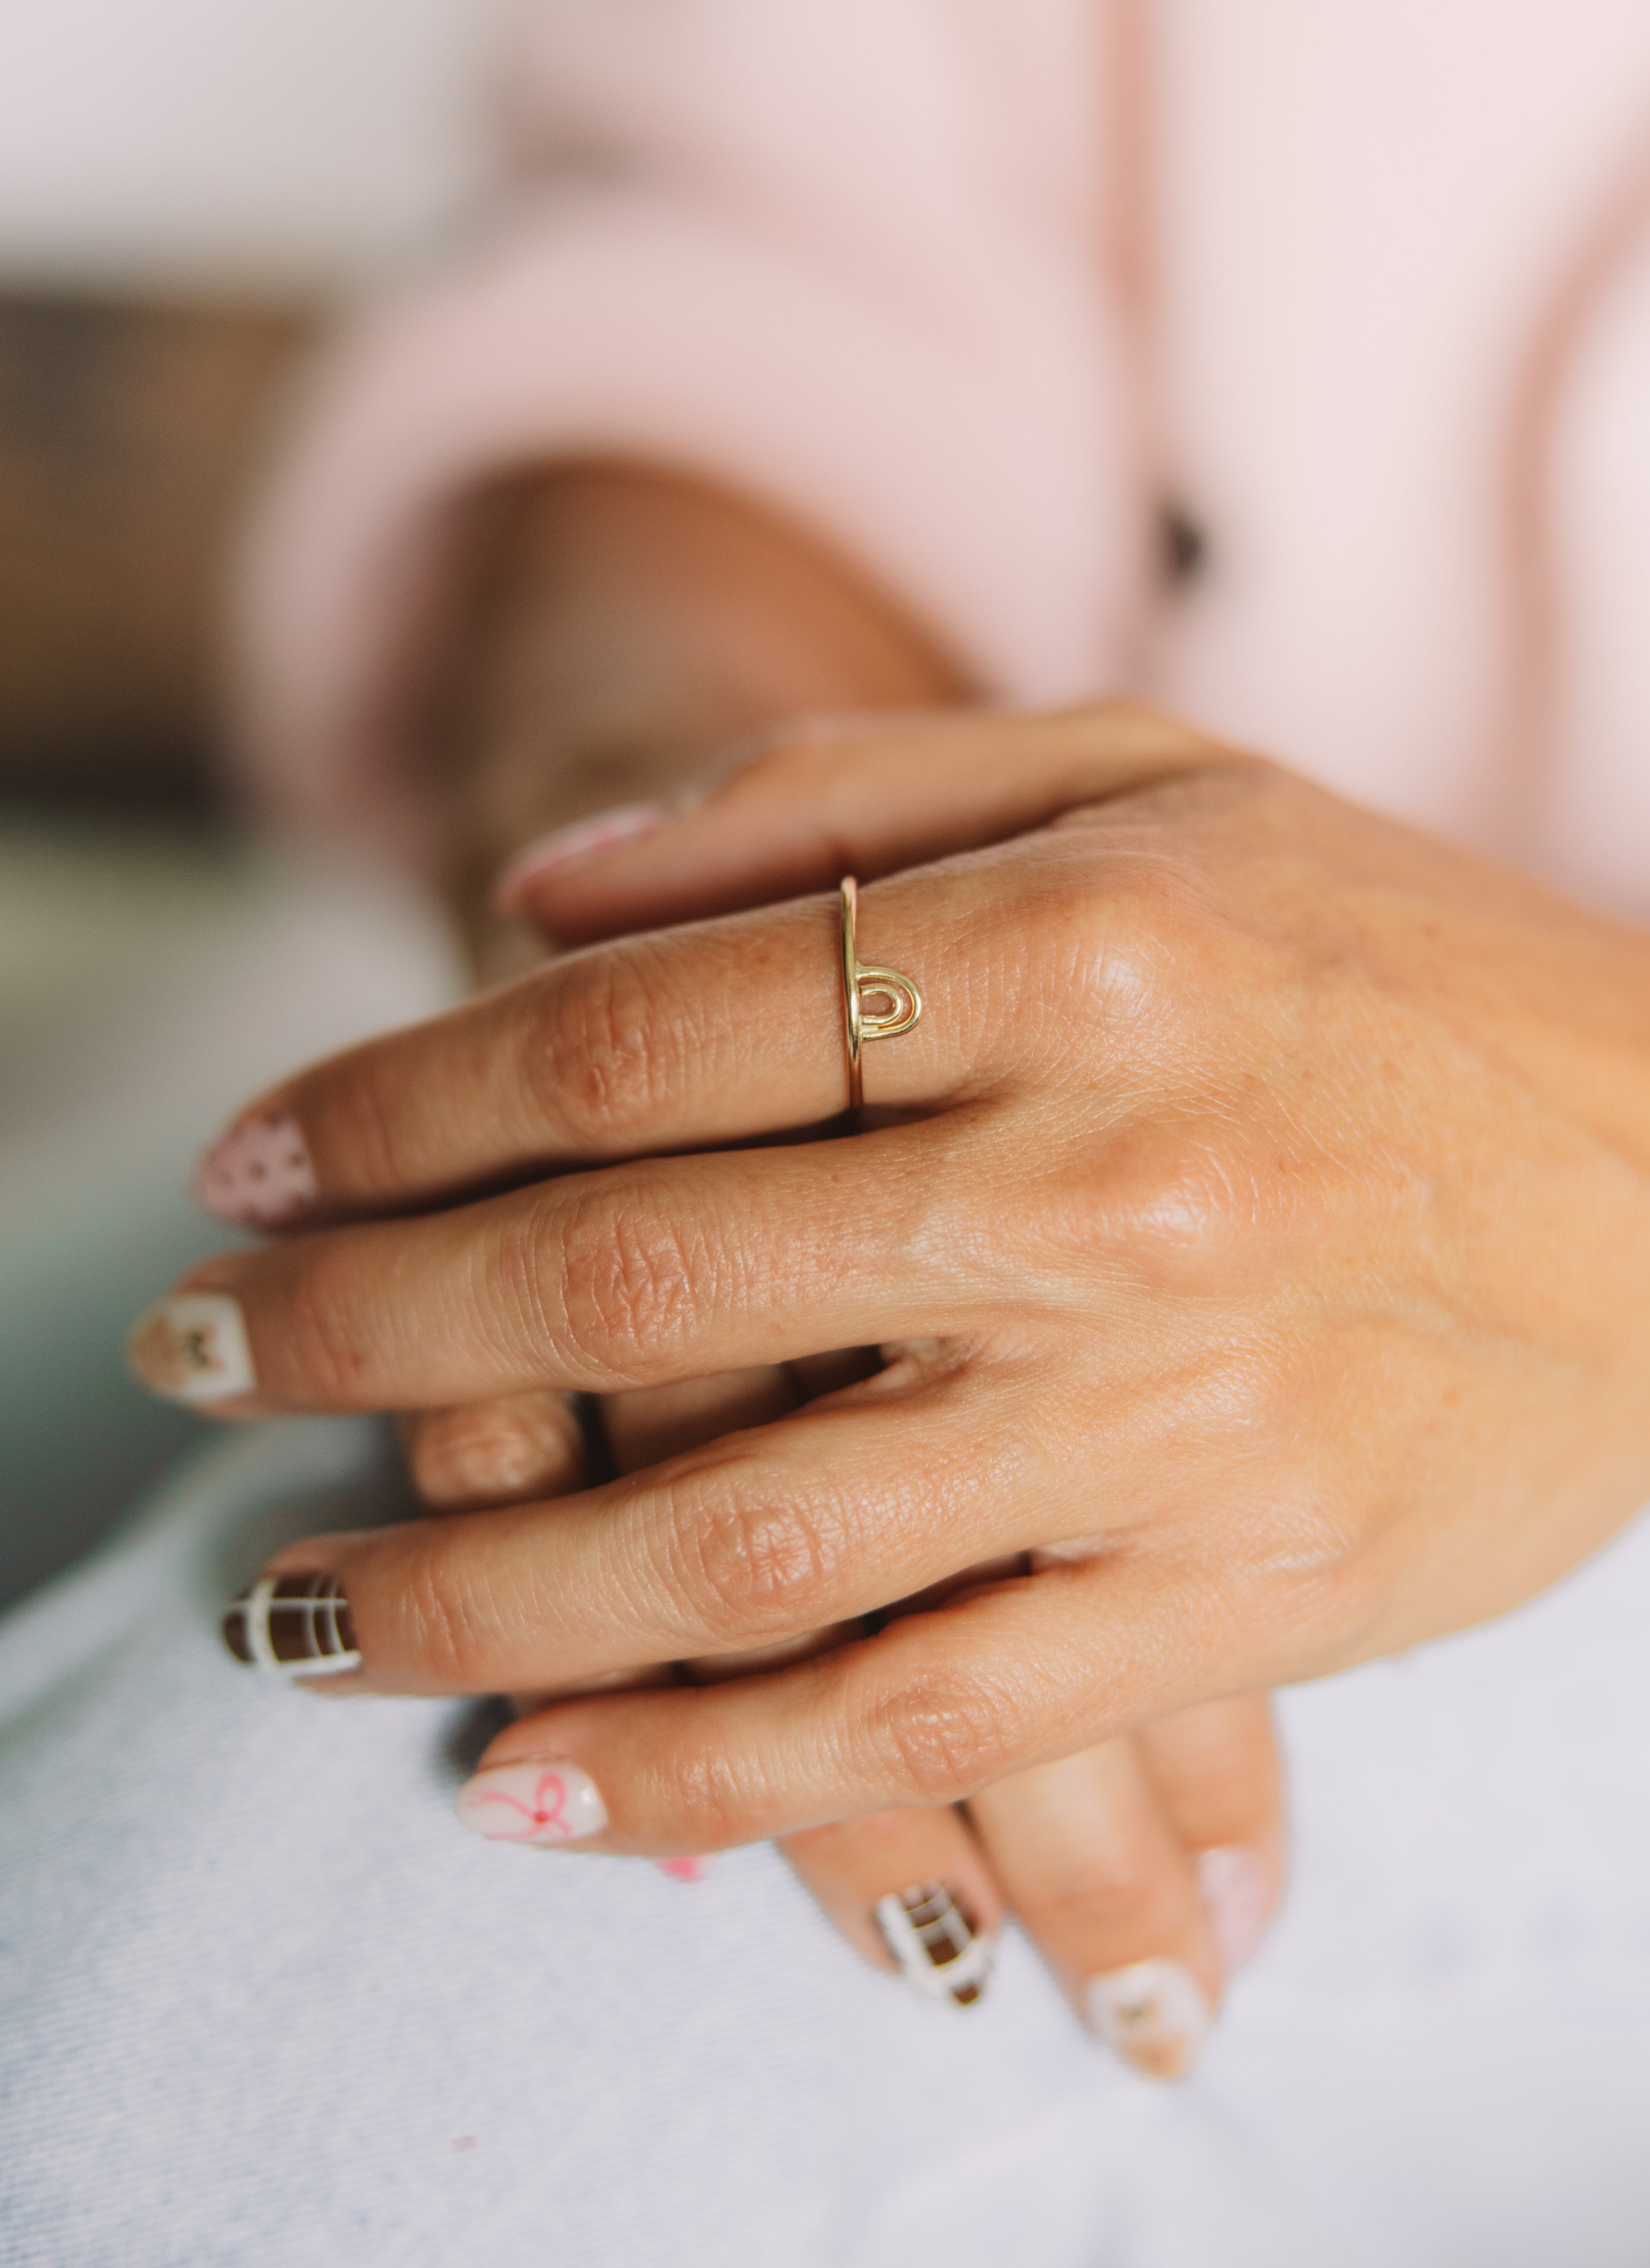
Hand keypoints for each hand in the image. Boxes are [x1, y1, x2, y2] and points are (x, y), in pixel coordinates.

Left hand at [363, 459, 1284, 2066]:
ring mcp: (1163, 1413)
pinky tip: (538, 1790)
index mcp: (1074, 945)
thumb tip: (537, 897)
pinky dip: (707, 1774)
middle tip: (198, 1356)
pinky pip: (916, 1718)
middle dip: (362, 1327)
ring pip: (737, 1539)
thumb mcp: (1143, 780)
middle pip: (632, 1274)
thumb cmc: (1387, 956)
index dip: (401, 1102)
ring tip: (296, 1623)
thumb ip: (831, 803)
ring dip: (472, 1594)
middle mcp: (1102, 1183)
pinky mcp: (1228, 1593)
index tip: (259, 1167)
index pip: (631, 1035)